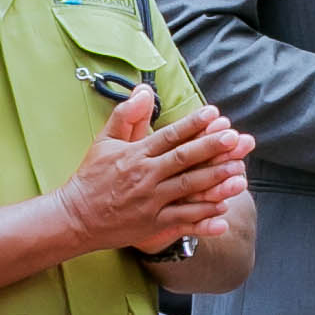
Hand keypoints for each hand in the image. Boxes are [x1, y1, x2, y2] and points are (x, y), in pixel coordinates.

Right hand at [52, 87, 252, 256]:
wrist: (75, 217)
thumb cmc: (91, 177)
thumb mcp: (104, 141)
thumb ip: (126, 115)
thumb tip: (143, 90)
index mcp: (135, 155)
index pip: (169, 136)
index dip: (193, 125)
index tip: (214, 114)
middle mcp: (145, 176)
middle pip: (183, 160)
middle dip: (211, 148)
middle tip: (234, 138)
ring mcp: (150, 202)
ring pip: (187, 189)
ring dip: (215, 181)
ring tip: (239, 172)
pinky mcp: (151, 224)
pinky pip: (182, 220)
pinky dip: (203, 218)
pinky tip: (223, 214)